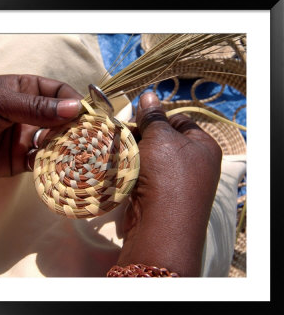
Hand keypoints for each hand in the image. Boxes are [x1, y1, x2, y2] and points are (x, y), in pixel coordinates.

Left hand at [0, 75, 82, 180]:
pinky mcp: (19, 162)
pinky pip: (42, 163)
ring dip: (67, 148)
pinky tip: (59, 167)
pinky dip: (52, 166)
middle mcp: (29, 115)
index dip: (74, 103)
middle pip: (61, 121)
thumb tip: (73, 108)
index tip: (87, 116)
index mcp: (25, 91)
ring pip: (55, 143)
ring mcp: (25, 139)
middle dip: (75, 129)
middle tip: (88, 140)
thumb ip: (35, 107)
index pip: (58, 94)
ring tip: (78, 155)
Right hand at [118, 92, 221, 275]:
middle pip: (162, 140)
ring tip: (115, 147)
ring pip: (150, 158)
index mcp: (202, 145)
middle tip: (120, 131)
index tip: (134, 116)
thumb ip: (152, 116)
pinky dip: (132, 169)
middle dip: (141, 135)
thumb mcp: (160, 138)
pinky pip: (144, 174)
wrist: (160, 224)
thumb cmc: (167, 173)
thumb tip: (149, 94)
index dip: (156, 116)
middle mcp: (193, 163)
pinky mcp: (159, 195)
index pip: (179, 120)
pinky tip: (118, 165)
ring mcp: (176, 181)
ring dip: (133, 153)